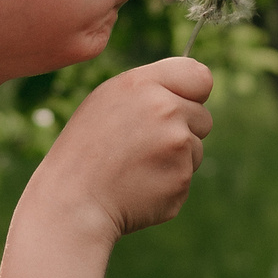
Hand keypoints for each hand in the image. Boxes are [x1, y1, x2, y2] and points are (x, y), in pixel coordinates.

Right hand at [26, 58, 213, 243]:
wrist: (73, 201)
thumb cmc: (86, 149)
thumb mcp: (108, 101)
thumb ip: (150, 90)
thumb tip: (191, 90)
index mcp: (143, 85)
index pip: (200, 76)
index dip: (192, 93)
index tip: (180, 105)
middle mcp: (166, 110)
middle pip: (204, 117)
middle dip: (184, 130)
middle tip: (145, 144)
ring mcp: (177, 146)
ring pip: (196, 150)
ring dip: (177, 158)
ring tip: (136, 167)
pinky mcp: (182, 179)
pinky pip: (186, 177)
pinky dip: (169, 183)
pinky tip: (139, 186)